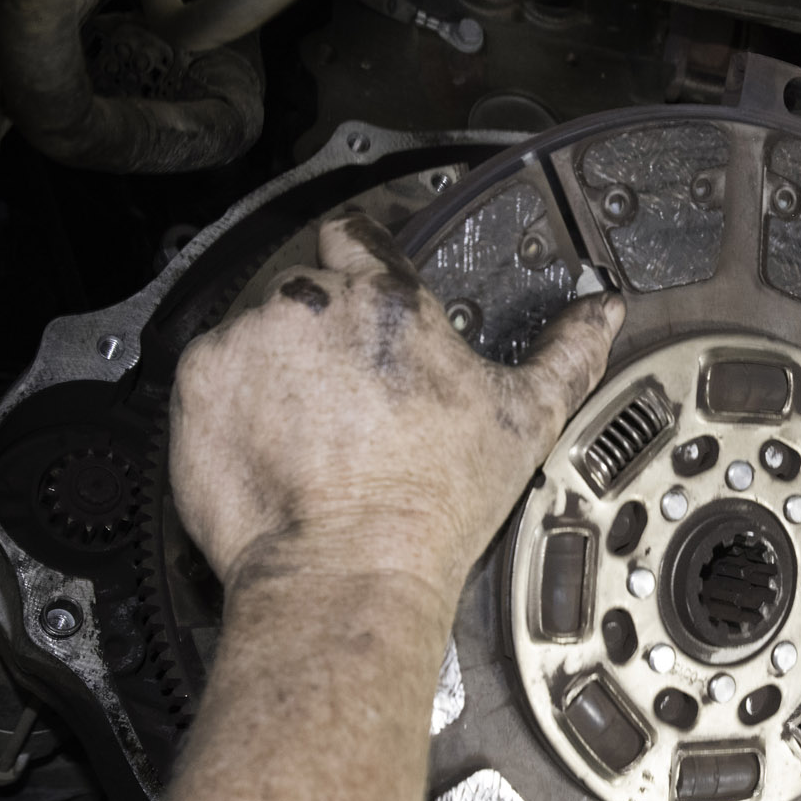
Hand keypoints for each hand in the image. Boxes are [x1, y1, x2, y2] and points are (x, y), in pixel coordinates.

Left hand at [170, 216, 624, 594]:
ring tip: (313, 429)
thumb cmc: (433, 501)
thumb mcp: (524, 419)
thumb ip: (567, 350)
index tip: (369, 286)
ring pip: (260, 331)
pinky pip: (215, 374)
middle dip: (326, 329)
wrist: (345, 569)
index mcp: (385, 297)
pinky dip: (235, 401)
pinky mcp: (199, 384)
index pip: (359, 231)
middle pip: (308, 288)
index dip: (364, 254)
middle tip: (351, 391)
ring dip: (279, 365)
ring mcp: (246, 341)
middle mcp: (309, 303)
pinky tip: (275, 445)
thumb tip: (601, 313)